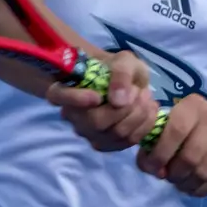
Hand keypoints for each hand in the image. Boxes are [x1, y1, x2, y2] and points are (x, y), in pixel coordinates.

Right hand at [46, 50, 161, 151]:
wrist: (127, 84)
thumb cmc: (118, 70)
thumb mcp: (124, 61)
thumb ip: (121, 74)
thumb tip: (118, 101)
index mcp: (67, 89)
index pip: (57, 96)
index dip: (75, 98)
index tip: (96, 96)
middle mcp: (73, 116)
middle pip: (96, 122)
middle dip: (126, 108)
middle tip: (140, 90)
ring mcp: (88, 134)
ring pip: (116, 133)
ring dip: (139, 115)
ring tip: (146, 97)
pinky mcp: (106, 145)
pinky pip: (127, 142)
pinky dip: (144, 126)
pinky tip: (149, 110)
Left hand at [136, 96, 206, 196]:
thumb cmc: (190, 132)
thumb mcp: (171, 128)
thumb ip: (155, 143)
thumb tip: (150, 167)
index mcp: (192, 105)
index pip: (175, 132)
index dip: (160, 155)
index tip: (152, 168)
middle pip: (190, 157)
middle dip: (174, 174)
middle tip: (168, 177)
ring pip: (203, 172)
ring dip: (186, 184)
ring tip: (180, 182)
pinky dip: (200, 189)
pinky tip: (194, 185)